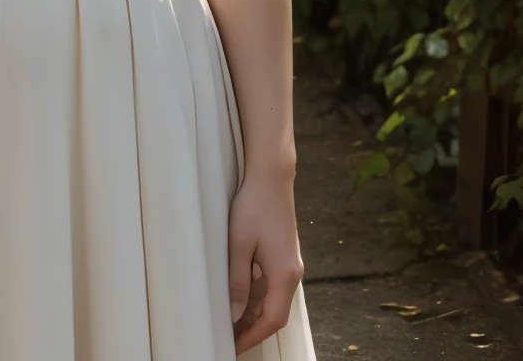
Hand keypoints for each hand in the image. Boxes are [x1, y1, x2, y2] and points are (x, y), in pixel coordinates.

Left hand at [228, 169, 302, 354]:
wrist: (271, 177)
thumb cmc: (254, 206)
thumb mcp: (239, 244)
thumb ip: (238, 280)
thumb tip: (235, 312)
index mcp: (284, 274)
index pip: (272, 320)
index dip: (253, 336)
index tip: (234, 347)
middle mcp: (292, 273)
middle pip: (275, 313)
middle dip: (253, 329)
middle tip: (229, 339)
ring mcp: (290, 264)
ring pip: (273, 299)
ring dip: (254, 314)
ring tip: (231, 323)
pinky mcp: (284, 255)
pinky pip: (272, 285)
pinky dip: (257, 297)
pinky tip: (240, 298)